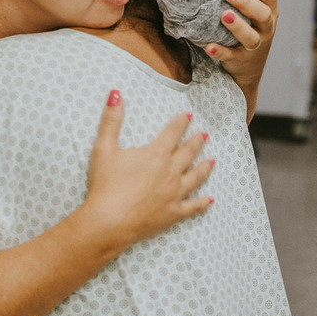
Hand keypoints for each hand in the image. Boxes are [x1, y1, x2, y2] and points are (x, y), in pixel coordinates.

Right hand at [83, 90, 212, 246]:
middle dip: (197, 141)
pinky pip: (193, 206)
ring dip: (204, 167)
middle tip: (204, 134)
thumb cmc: (105, 184)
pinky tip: (209, 200)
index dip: (181, 122)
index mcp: (156, 154)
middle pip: (188, 153)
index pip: (173, 132)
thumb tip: (116, 93)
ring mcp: (174, 194)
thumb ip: (111, 120)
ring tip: (212, 161)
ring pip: (196, 177)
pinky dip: (202, 203)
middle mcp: (170, 172)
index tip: (188, 115)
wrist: (109, 221)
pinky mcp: (173, 214)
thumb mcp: (104, 148)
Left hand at [203, 0, 277, 89]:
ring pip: (251, 37)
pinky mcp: (241, 60)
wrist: (248, 69)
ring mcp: (254, 45)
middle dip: (246, 2)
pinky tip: (208, 46)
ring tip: (223, 15)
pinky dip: (220, 52)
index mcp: (269, 11)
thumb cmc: (248, 28)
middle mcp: (265, 28)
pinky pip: (231, 56)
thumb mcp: (252, 12)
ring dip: (237, 26)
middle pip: (263, 14)